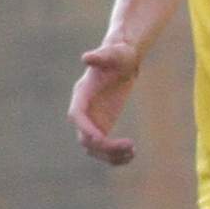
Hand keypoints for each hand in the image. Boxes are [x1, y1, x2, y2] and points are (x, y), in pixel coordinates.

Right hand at [68, 41, 141, 165]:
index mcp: (82, 94)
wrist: (123, 62)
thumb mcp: (114, 53)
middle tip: (129, 145)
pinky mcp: (102, 126)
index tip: (101, 138)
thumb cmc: (118, 55)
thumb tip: (86, 57)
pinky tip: (131, 155)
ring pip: (94, 148)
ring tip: (132, 152)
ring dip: (110, 155)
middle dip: (104, 146)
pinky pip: (104, 147)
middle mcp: (84, 111)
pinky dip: (115, 155)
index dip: (85, 128)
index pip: (77, 115)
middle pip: (85, 137)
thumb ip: (101, 56)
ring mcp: (92, 121)